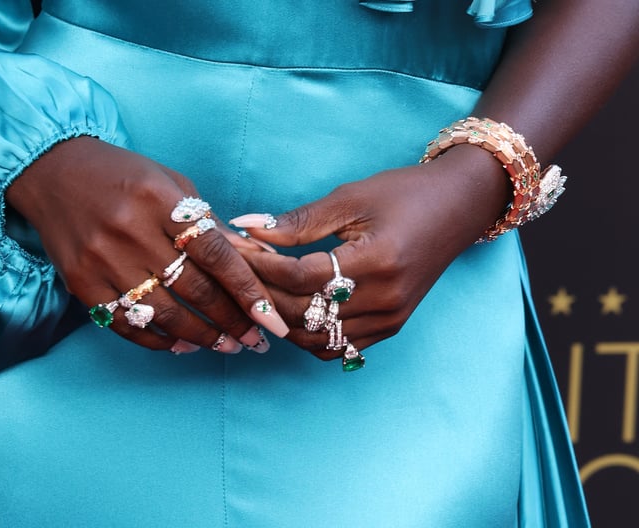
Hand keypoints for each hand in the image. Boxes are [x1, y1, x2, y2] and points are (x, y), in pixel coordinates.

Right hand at [6, 136, 288, 353]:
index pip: (216, 254)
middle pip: (194, 289)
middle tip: (256, 340)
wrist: (53, 171)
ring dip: (200, 337)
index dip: (248, 290)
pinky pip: (126, 324)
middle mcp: (131, 232)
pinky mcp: (81, 283)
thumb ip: (207, 223)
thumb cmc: (123, 175)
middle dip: (231, 321)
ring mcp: (102, 260)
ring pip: (163, 314)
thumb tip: (251, 260)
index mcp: (160, 200)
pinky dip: (157, 340)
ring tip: (225, 346)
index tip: (272, 319)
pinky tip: (180, 345)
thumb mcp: (171, 183)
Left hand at [231, 145, 509, 359]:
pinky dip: (308, 334)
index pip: (300, 278)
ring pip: (316, 339)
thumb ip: (298, 221)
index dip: (260, 265)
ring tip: (259, 290)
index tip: (233, 248)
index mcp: (377, 262)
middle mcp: (385, 300)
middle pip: (303, 313)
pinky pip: (337, 347)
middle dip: (262, 292)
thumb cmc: (404, 194)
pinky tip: (292, 309)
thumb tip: (246, 228)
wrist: (458, 208)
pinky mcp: (391, 327)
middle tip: (236, 270)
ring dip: (281, 319)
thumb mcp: (351, 198)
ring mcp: (390, 319)